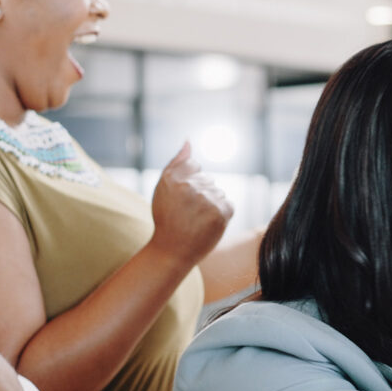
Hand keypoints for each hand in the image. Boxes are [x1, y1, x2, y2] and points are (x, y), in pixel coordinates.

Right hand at [147, 142, 233, 265]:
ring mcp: (207, 199)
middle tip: (187, 213)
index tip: (182, 199)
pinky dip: (221, 214)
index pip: (194, 165)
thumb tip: (188, 140)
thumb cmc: (167, 218)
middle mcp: (190, 186)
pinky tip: (207, 224)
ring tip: (196, 220)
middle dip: (200, 194)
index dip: (189, 182)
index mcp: (174, 177)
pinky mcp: (222, 212)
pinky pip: (227, 204)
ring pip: (218, 192)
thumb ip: (177, 162)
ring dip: (211, 204)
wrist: (172, 250)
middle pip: (207, 180)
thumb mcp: (164, 188)